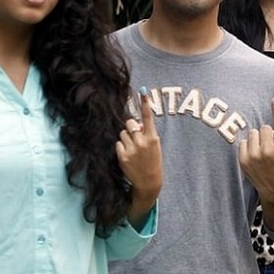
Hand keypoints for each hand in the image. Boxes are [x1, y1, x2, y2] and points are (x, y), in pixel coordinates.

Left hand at [117, 88, 162, 207]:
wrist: (149, 181)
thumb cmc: (153, 161)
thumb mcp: (155, 146)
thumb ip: (146, 133)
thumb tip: (135, 124)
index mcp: (153, 138)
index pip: (148, 118)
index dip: (145, 104)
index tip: (143, 92)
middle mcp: (142, 142)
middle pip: (130, 123)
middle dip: (131, 128)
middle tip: (135, 137)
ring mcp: (132, 149)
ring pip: (122, 133)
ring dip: (126, 138)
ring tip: (133, 149)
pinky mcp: (122, 156)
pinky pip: (118, 144)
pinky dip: (121, 148)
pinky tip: (128, 156)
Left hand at [239, 98, 273, 200]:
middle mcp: (268, 152)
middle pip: (264, 128)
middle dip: (267, 134)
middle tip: (270, 144)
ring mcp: (254, 157)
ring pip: (253, 133)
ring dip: (257, 139)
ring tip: (261, 150)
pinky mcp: (243, 161)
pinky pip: (243, 142)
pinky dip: (248, 146)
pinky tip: (254, 155)